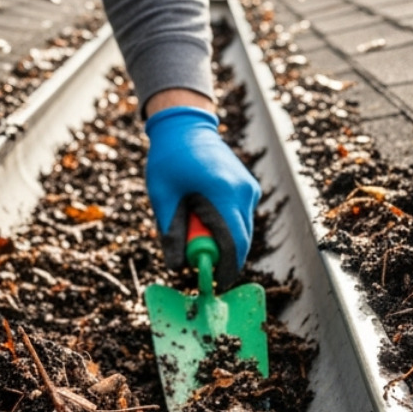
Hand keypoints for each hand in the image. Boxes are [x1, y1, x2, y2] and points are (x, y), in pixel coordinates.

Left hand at [144, 104, 259, 290]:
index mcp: (223, 192)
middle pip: (242, 241)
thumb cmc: (169, 159)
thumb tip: (177, 268)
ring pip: (243, 231)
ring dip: (222, 242)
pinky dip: (226, 227)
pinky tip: (202, 215)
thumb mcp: (162, 197)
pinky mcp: (249, 188)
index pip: (233, 243)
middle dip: (223, 259)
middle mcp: (243, 191)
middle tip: (199, 267)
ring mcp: (250, 189)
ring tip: (194, 231)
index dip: (226, 269)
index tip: (214, 286)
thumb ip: (171, 234)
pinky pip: (241, 218)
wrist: (186, 125)